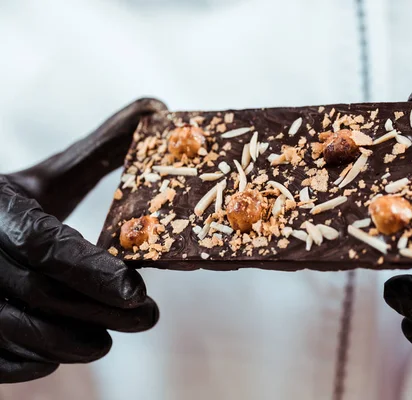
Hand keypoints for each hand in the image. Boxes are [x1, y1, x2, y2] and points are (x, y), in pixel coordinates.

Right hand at [0, 98, 166, 382]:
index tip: (137, 289)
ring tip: (110, 336)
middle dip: (101, 310)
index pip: (45, 244)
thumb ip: (100, 149)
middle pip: (41, 293)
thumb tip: (160, 106)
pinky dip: (35, 361)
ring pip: (18, 332)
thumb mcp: (43, 177)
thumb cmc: (3, 207)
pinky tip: (63, 349)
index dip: (93, 270)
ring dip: (73, 341)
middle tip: (148, 316)